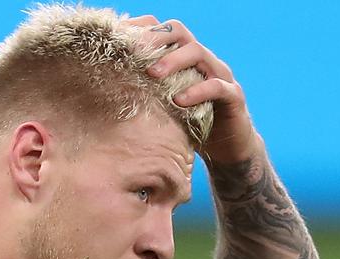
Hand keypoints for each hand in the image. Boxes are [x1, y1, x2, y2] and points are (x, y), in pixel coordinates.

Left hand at [127, 15, 257, 163]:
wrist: (227, 149)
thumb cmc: (190, 127)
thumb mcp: (163, 108)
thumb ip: (146, 95)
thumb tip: (107, 94)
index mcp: (184, 59)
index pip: (163, 31)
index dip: (142, 29)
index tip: (119, 37)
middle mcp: (202, 60)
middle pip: (179, 32)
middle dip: (155, 38)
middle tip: (133, 52)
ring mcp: (220, 75)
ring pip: (197, 52)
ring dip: (173, 61)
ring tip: (153, 74)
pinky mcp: (233, 96)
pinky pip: (216, 87)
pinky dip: (197, 91)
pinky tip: (179, 101)